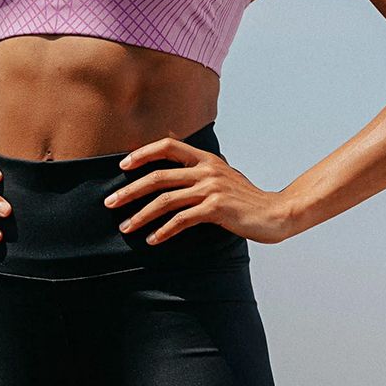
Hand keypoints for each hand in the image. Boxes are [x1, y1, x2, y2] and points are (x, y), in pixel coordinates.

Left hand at [105, 135, 293, 245]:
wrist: (276, 213)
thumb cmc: (246, 200)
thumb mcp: (224, 177)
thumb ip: (202, 172)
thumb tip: (175, 175)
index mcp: (207, 159)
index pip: (169, 146)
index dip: (144, 153)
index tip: (123, 166)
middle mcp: (207, 170)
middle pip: (159, 176)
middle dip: (130, 190)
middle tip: (110, 202)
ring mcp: (211, 188)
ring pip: (165, 200)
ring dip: (141, 215)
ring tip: (125, 227)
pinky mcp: (216, 208)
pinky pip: (182, 220)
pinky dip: (164, 230)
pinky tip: (152, 239)